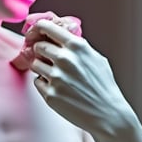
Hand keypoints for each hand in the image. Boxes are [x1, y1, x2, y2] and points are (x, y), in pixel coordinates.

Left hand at [28, 19, 131, 135]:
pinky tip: (59, 90)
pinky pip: (37, 82)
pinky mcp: (50, 94)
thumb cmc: (103, 86)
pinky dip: (44, 84)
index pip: (46, 27)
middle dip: (41, 52)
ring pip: (35, 64)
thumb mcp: (96, 58)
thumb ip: (78, 46)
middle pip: (38, 46)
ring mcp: (56, 78)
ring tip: (57, 77)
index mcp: (76, 46)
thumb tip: (62, 36)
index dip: (38, 28)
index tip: (35, 33)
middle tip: (49, 60)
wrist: (107, 114)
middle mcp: (64, 59)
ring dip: (42, 68)